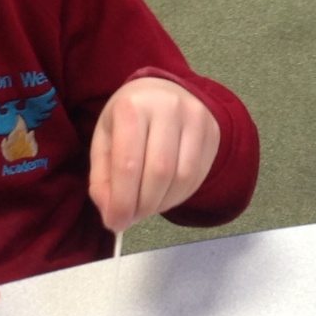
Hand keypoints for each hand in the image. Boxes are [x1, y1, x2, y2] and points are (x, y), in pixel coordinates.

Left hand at [88, 77, 220, 232]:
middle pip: (159, 173)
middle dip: (143, 205)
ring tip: (147, 206)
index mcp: (132, 107)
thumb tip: (113, 216)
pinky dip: (179, 196)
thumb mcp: (104, 141)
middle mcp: (167, 107)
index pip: (128, 164)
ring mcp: (195, 118)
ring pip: (182, 177)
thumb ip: (103, 181)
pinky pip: (198, 176)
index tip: (116, 223)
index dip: (122, 201)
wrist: (164, 92)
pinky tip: (165, 195)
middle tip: (132, 218)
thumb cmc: (130, 119)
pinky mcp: (212, 131)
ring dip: (162, 203)